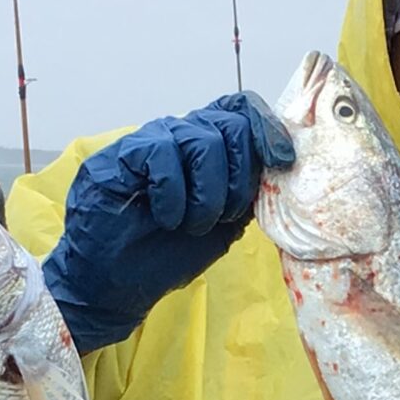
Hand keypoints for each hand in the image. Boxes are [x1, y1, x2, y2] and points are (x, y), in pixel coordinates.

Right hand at [40, 93, 295, 354]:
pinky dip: (172, 192)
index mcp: (208, 151)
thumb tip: (278, 166)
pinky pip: (162, 151)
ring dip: (207, 194)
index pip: (242, 112)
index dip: (267, 129)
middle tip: (222, 217)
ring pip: (201, 138)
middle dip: (239, 176)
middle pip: (231, 123)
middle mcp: (182, 138)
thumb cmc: (164, 257)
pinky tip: (163, 217)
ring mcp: (152, 142)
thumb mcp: (223, 228)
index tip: (282, 162)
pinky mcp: (123, 153)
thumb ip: (247, 195)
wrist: (117, 287)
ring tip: (189, 224)